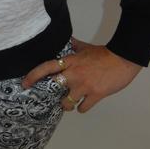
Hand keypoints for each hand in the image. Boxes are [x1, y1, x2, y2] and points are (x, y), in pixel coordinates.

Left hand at [20, 36, 142, 112]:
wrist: (124, 58)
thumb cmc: (105, 54)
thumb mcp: (86, 48)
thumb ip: (74, 47)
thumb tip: (67, 41)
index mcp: (70, 62)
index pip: (46, 67)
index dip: (33, 76)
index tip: (25, 84)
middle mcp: (73, 74)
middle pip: (53, 88)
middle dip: (52, 95)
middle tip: (54, 97)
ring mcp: (84, 85)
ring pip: (66, 103)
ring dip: (67, 105)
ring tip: (71, 102)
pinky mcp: (95, 95)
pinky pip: (82, 108)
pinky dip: (82, 107)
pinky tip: (85, 103)